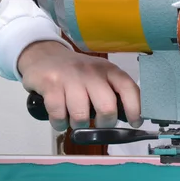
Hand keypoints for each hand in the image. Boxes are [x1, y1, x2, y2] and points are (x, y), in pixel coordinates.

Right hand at [18, 41, 141, 131]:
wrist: (44, 55)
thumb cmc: (78, 73)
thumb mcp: (100, 76)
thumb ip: (114, 93)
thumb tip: (130, 118)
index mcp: (108, 70)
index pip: (128, 88)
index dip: (135, 109)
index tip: (135, 123)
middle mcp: (91, 72)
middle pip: (106, 108)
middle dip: (105, 124)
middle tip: (99, 124)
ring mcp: (70, 77)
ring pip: (81, 116)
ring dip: (79, 125)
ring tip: (76, 120)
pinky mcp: (50, 84)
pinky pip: (58, 115)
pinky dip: (60, 123)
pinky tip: (61, 119)